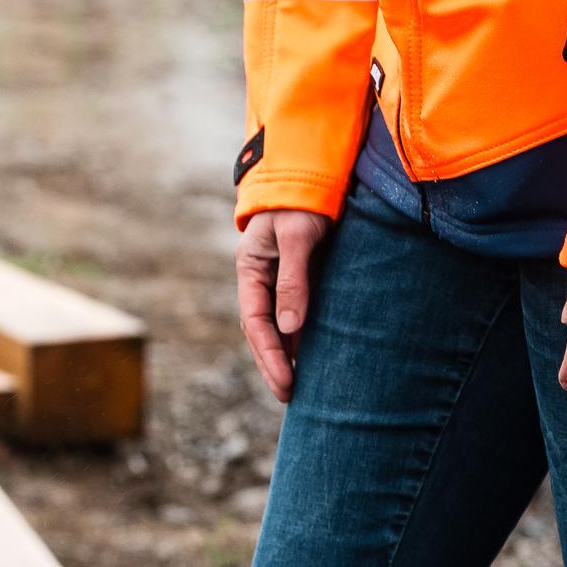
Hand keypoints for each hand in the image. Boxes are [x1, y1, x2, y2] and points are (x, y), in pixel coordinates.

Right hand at [234, 209, 330, 399]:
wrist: (314, 169)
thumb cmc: (302, 200)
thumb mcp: (297, 236)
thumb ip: (292, 280)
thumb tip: (289, 328)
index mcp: (250, 267)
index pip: (254, 321)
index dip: (269, 355)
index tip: (286, 383)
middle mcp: (262, 276)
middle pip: (262, 329)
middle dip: (274, 364)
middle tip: (289, 397)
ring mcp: (281, 276)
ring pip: (280, 323)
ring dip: (287, 354)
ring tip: (303, 387)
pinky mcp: (302, 274)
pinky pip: (299, 312)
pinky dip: (303, 336)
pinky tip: (315, 356)